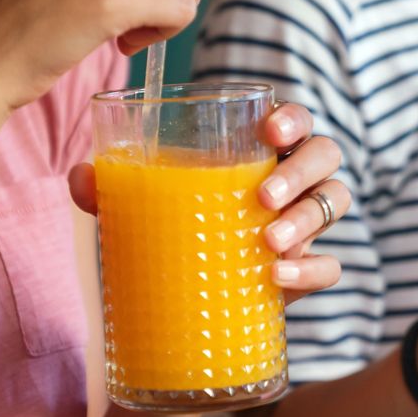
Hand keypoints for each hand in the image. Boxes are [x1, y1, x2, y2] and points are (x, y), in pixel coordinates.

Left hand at [69, 102, 345, 304]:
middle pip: (326, 155)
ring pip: (336, 201)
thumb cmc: (181, 230)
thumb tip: (82, 175)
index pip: (295, 121)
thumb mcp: (149, 206)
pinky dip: (312, 268)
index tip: (270, 132)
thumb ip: (117, 188)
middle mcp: (296, 180)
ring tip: (269, 241)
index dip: (292, 119)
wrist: (196, 297)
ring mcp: (308, 224)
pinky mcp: (309, 268)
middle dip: (300, 171)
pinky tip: (278, 276)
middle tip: (262, 196)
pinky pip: (332, 265)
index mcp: (264, 152)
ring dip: (308, 217)